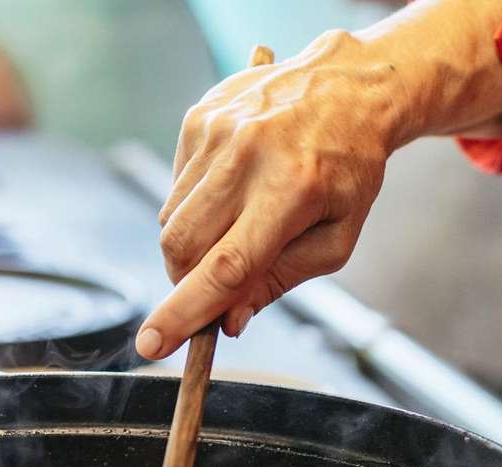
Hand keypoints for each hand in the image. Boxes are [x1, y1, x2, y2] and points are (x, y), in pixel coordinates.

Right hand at [137, 31, 398, 357]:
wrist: (347, 88)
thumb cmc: (349, 169)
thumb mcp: (336, 238)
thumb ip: (280, 281)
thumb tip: (227, 320)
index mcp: (292, 190)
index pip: (225, 267)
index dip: (185, 312)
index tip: (152, 344)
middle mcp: (248, 156)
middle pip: (184, 247)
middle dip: (186, 283)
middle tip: (215, 288)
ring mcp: (218, 132)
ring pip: (172, 220)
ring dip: (191, 245)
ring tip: (236, 225)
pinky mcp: (199, 118)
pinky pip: (175, 187)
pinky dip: (195, 206)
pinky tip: (232, 189)